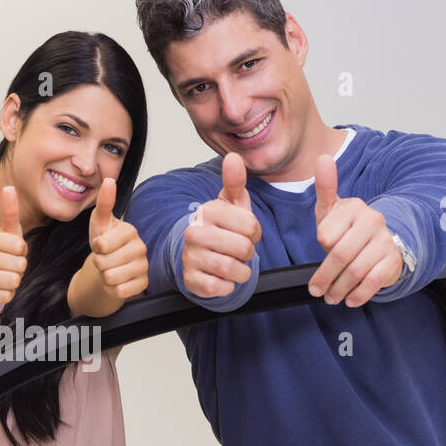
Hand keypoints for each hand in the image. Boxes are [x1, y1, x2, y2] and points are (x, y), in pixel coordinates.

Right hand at [0, 185, 27, 317]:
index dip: (21, 251)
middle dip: (18, 268)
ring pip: (13, 281)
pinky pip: (6, 297)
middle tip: (7, 267)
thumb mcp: (1, 233)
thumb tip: (9, 187)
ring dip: (13, 282)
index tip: (11, 251)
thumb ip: (9, 211)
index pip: (19, 246)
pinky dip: (6, 295)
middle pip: (19, 265)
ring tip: (2, 277)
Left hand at [88, 177, 147, 300]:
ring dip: (105, 276)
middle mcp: (140, 248)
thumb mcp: (99, 222)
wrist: (109, 266)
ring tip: (110, 269)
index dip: (95, 248)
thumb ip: (104, 203)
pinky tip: (117, 281)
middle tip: (104, 259)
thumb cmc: (104, 242)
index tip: (100, 245)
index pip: (102, 245)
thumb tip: (109, 179)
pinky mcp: (143, 283)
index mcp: (130, 231)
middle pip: (105, 263)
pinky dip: (113, 289)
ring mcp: (143, 266)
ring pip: (112, 278)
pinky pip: (121, 291)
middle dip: (99, 263)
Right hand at [181, 152, 260, 297]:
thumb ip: (235, 181)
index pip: (250, 226)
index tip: (245, 233)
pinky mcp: (190, 280)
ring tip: (234, 264)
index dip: (255, 234)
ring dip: (241, 271)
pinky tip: (223, 277)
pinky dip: (229, 286)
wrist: (199, 255)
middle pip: (243, 249)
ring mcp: (190, 257)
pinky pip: (221, 288)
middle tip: (239, 250)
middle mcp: (194, 232)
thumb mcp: (232, 204)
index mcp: (207, 211)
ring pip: (233, 269)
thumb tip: (233, 157)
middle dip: (248, 253)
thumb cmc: (221, 228)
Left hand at [307, 155, 402, 307]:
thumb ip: (325, 189)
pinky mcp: (393, 261)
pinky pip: (372, 282)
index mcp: (354, 208)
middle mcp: (372, 222)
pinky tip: (350, 299)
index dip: (322, 244)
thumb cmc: (350, 228)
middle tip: (317, 290)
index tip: (324, 248)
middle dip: (324, 277)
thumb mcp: (333, 210)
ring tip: (331, 297)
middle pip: (339, 255)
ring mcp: (385, 241)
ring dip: (339, 289)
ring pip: (354, 271)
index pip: (326, 234)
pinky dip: (358, 295)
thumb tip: (323, 159)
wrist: (386, 241)